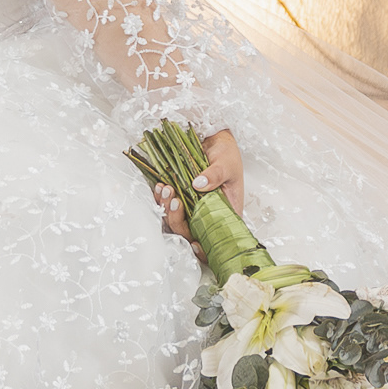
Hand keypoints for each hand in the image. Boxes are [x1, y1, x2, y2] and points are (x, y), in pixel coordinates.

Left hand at [154, 129, 243, 260]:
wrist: (214, 139)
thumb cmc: (227, 154)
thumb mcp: (227, 163)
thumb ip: (215, 175)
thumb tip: (198, 184)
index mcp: (226, 214)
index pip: (216, 240)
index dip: (205, 249)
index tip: (195, 243)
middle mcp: (208, 215)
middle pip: (190, 233)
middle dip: (178, 220)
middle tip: (174, 198)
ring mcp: (193, 208)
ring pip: (175, 220)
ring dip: (166, 209)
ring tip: (166, 188)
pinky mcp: (181, 197)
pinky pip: (167, 205)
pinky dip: (161, 199)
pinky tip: (160, 186)